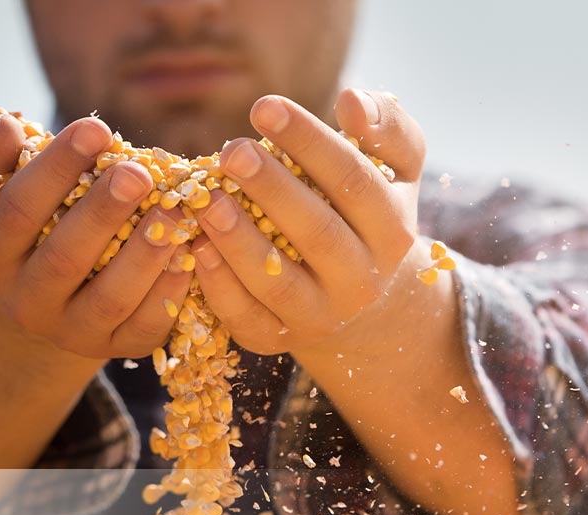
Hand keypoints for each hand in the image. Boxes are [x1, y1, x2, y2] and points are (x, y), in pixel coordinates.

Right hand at [0, 114, 192, 358]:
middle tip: (139, 172)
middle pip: (64, 258)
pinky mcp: (115, 347)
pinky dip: (170, 291)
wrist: (37, 297)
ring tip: (173, 210)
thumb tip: (5, 126)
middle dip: (104, 212)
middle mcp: (25, 301)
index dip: (56, 168)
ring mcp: (71, 331)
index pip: (17, 210)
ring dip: (144, 254)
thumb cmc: (21, 222)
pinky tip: (191, 250)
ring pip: (108, 298)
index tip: (96, 127)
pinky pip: (144, 327)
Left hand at [190, 89, 426, 354]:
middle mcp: (361, 280)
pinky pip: (244, 317)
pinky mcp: (276, 340)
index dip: (308, 142)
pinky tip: (194, 247)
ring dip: (238, 239)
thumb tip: (350, 101)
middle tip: (231, 150)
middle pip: (316, 233)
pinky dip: (217, 285)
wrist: (359, 296)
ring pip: (277, 282)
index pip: (353, 180)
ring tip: (206, 198)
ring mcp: (319, 317)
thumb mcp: (393, 168)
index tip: (264, 106)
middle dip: (271, 188)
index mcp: (392, 230)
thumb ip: (385, 127)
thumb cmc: (365, 210)